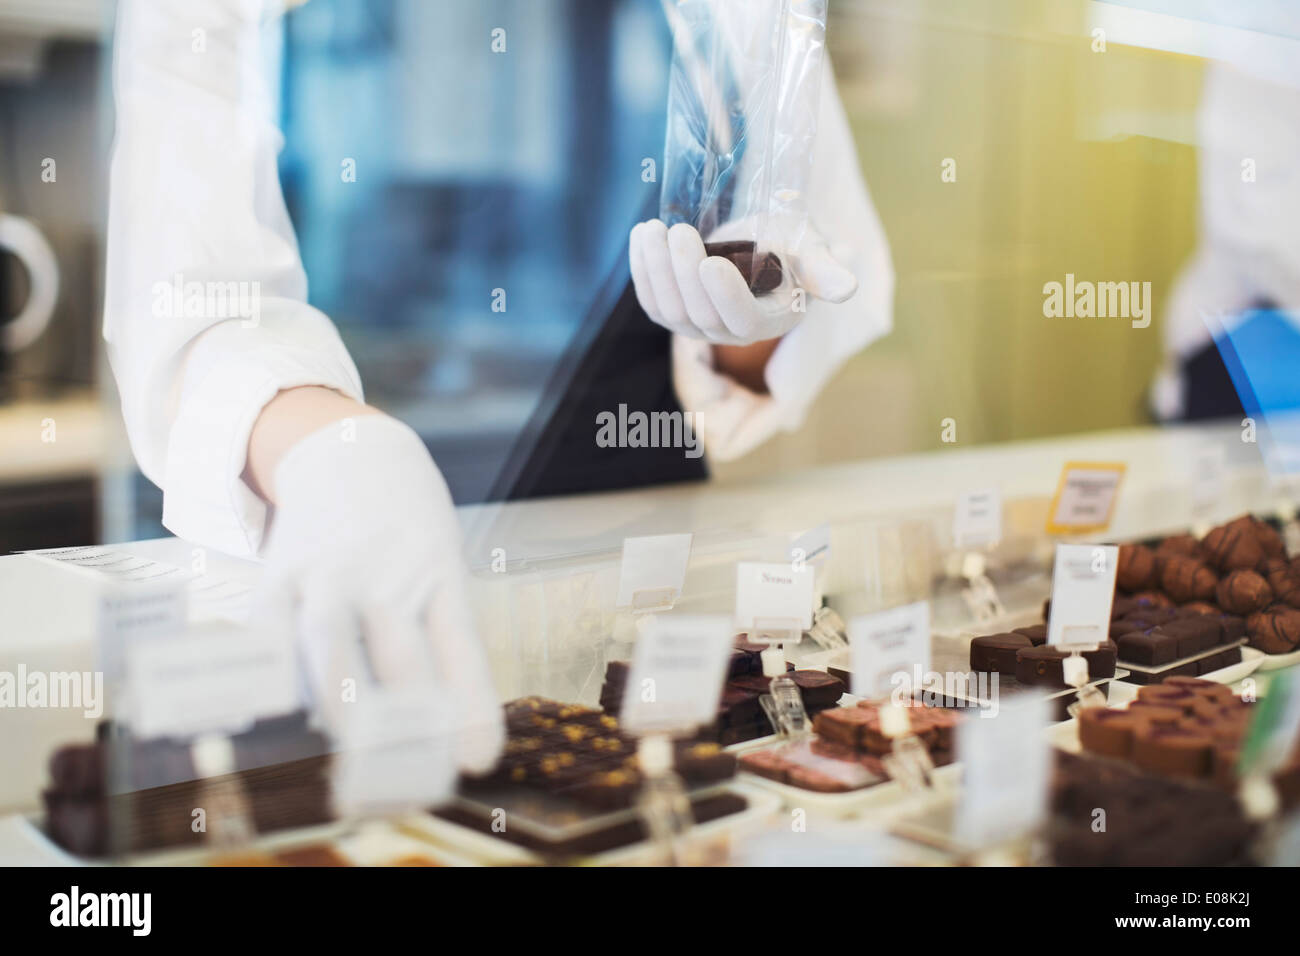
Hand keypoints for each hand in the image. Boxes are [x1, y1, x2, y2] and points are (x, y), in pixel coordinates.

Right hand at [255, 413, 502, 776]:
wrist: (353, 452)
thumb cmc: (407, 533)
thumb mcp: (440, 572)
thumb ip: (439, 647)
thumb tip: (450, 737)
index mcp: (440, 574)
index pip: (460, 647)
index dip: (469, 705)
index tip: (477, 759)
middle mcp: (387, 572)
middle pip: (397, 652)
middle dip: (403, 722)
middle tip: (409, 779)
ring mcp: (329, 570)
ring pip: (330, 639)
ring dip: (338, 701)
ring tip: (345, 753)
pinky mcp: (278, 573)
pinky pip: (268, 632)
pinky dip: (269, 678)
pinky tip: (273, 720)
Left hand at [628, 217, 857, 344]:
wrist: (761, 247)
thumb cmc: (790, 247)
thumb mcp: (810, 251)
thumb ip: (823, 270)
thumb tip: (847, 287)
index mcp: (768, 321)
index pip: (742, 318)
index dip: (726, 296)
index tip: (711, 263)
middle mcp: (730, 333)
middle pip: (698, 313)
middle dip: (683, 272)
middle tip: (677, 231)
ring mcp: (698, 327)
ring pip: (669, 309)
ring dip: (655, 269)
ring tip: (652, 229)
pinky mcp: (674, 314)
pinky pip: (651, 301)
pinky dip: (642, 270)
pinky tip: (640, 237)